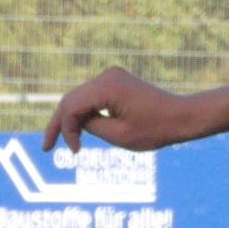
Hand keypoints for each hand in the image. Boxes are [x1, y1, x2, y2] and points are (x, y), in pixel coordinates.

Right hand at [42, 70, 205, 152]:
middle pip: (70, 99)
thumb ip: (90, 127)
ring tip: (58, 142)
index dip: (66, 130)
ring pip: (79, 98)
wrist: (182, 117)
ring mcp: (112, 77)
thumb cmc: (155, 129)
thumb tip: (74, 122)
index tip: (76, 151)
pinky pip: (91, 97)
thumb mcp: (118, 135)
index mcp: (107, 86)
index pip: (71, 107)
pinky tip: (77, 132)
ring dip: (69, 119)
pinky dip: (83, 113)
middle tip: (46, 147)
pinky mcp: (116, 82)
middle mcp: (107, 76)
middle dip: (58, 124)